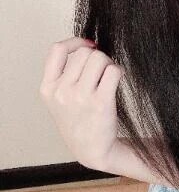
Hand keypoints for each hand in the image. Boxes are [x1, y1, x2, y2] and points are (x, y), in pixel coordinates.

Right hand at [39, 36, 124, 168]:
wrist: (91, 149)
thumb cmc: (78, 120)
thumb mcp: (58, 99)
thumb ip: (64, 74)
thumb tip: (87, 45)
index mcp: (47, 88)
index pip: (57, 50)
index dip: (75, 42)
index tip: (89, 46)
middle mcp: (61, 91)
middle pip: (84, 52)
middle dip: (97, 56)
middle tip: (101, 70)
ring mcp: (80, 97)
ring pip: (99, 58)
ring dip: (108, 63)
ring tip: (108, 77)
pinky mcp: (100, 103)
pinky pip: (113, 70)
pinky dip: (118, 71)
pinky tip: (116, 81)